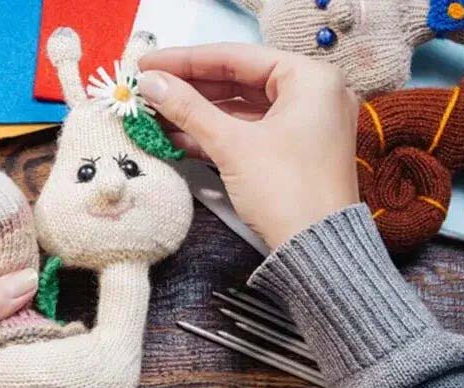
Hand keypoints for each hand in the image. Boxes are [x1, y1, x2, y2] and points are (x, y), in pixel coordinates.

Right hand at [139, 43, 359, 248]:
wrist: (317, 253)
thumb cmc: (286, 190)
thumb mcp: (231, 145)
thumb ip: (188, 108)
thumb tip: (150, 83)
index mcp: (310, 79)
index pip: (236, 57)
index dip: (185, 60)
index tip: (147, 62)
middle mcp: (313, 95)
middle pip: (238, 81)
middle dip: (189, 88)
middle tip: (146, 88)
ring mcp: (305, 125)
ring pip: (241, 109)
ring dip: (197, 113)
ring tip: (152, 113)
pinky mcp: (294, 152)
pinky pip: (249, 132)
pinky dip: (215, 134)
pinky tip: (176, 136)